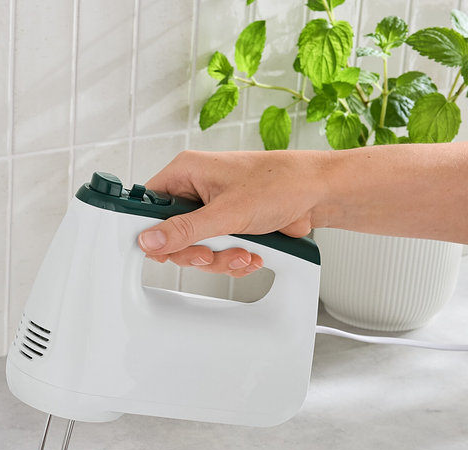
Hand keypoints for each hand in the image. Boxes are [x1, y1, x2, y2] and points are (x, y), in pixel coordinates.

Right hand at [138, 149, 329, 275]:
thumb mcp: (227, 211)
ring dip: (220, 259)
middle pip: (171, 235)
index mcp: (186, 172)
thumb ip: (185, 230)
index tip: (164, 249)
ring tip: (243, 251)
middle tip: (211, 252)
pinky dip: (233, 260)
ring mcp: (212, 210)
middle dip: (196, 252)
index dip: (152, 231)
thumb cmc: (281, 183)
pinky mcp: (228, 227)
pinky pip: (216, 253)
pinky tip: (251, 253)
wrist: (318, 194)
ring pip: (195, 249)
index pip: (148, 205)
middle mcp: (195, 189)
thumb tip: (149, 239)